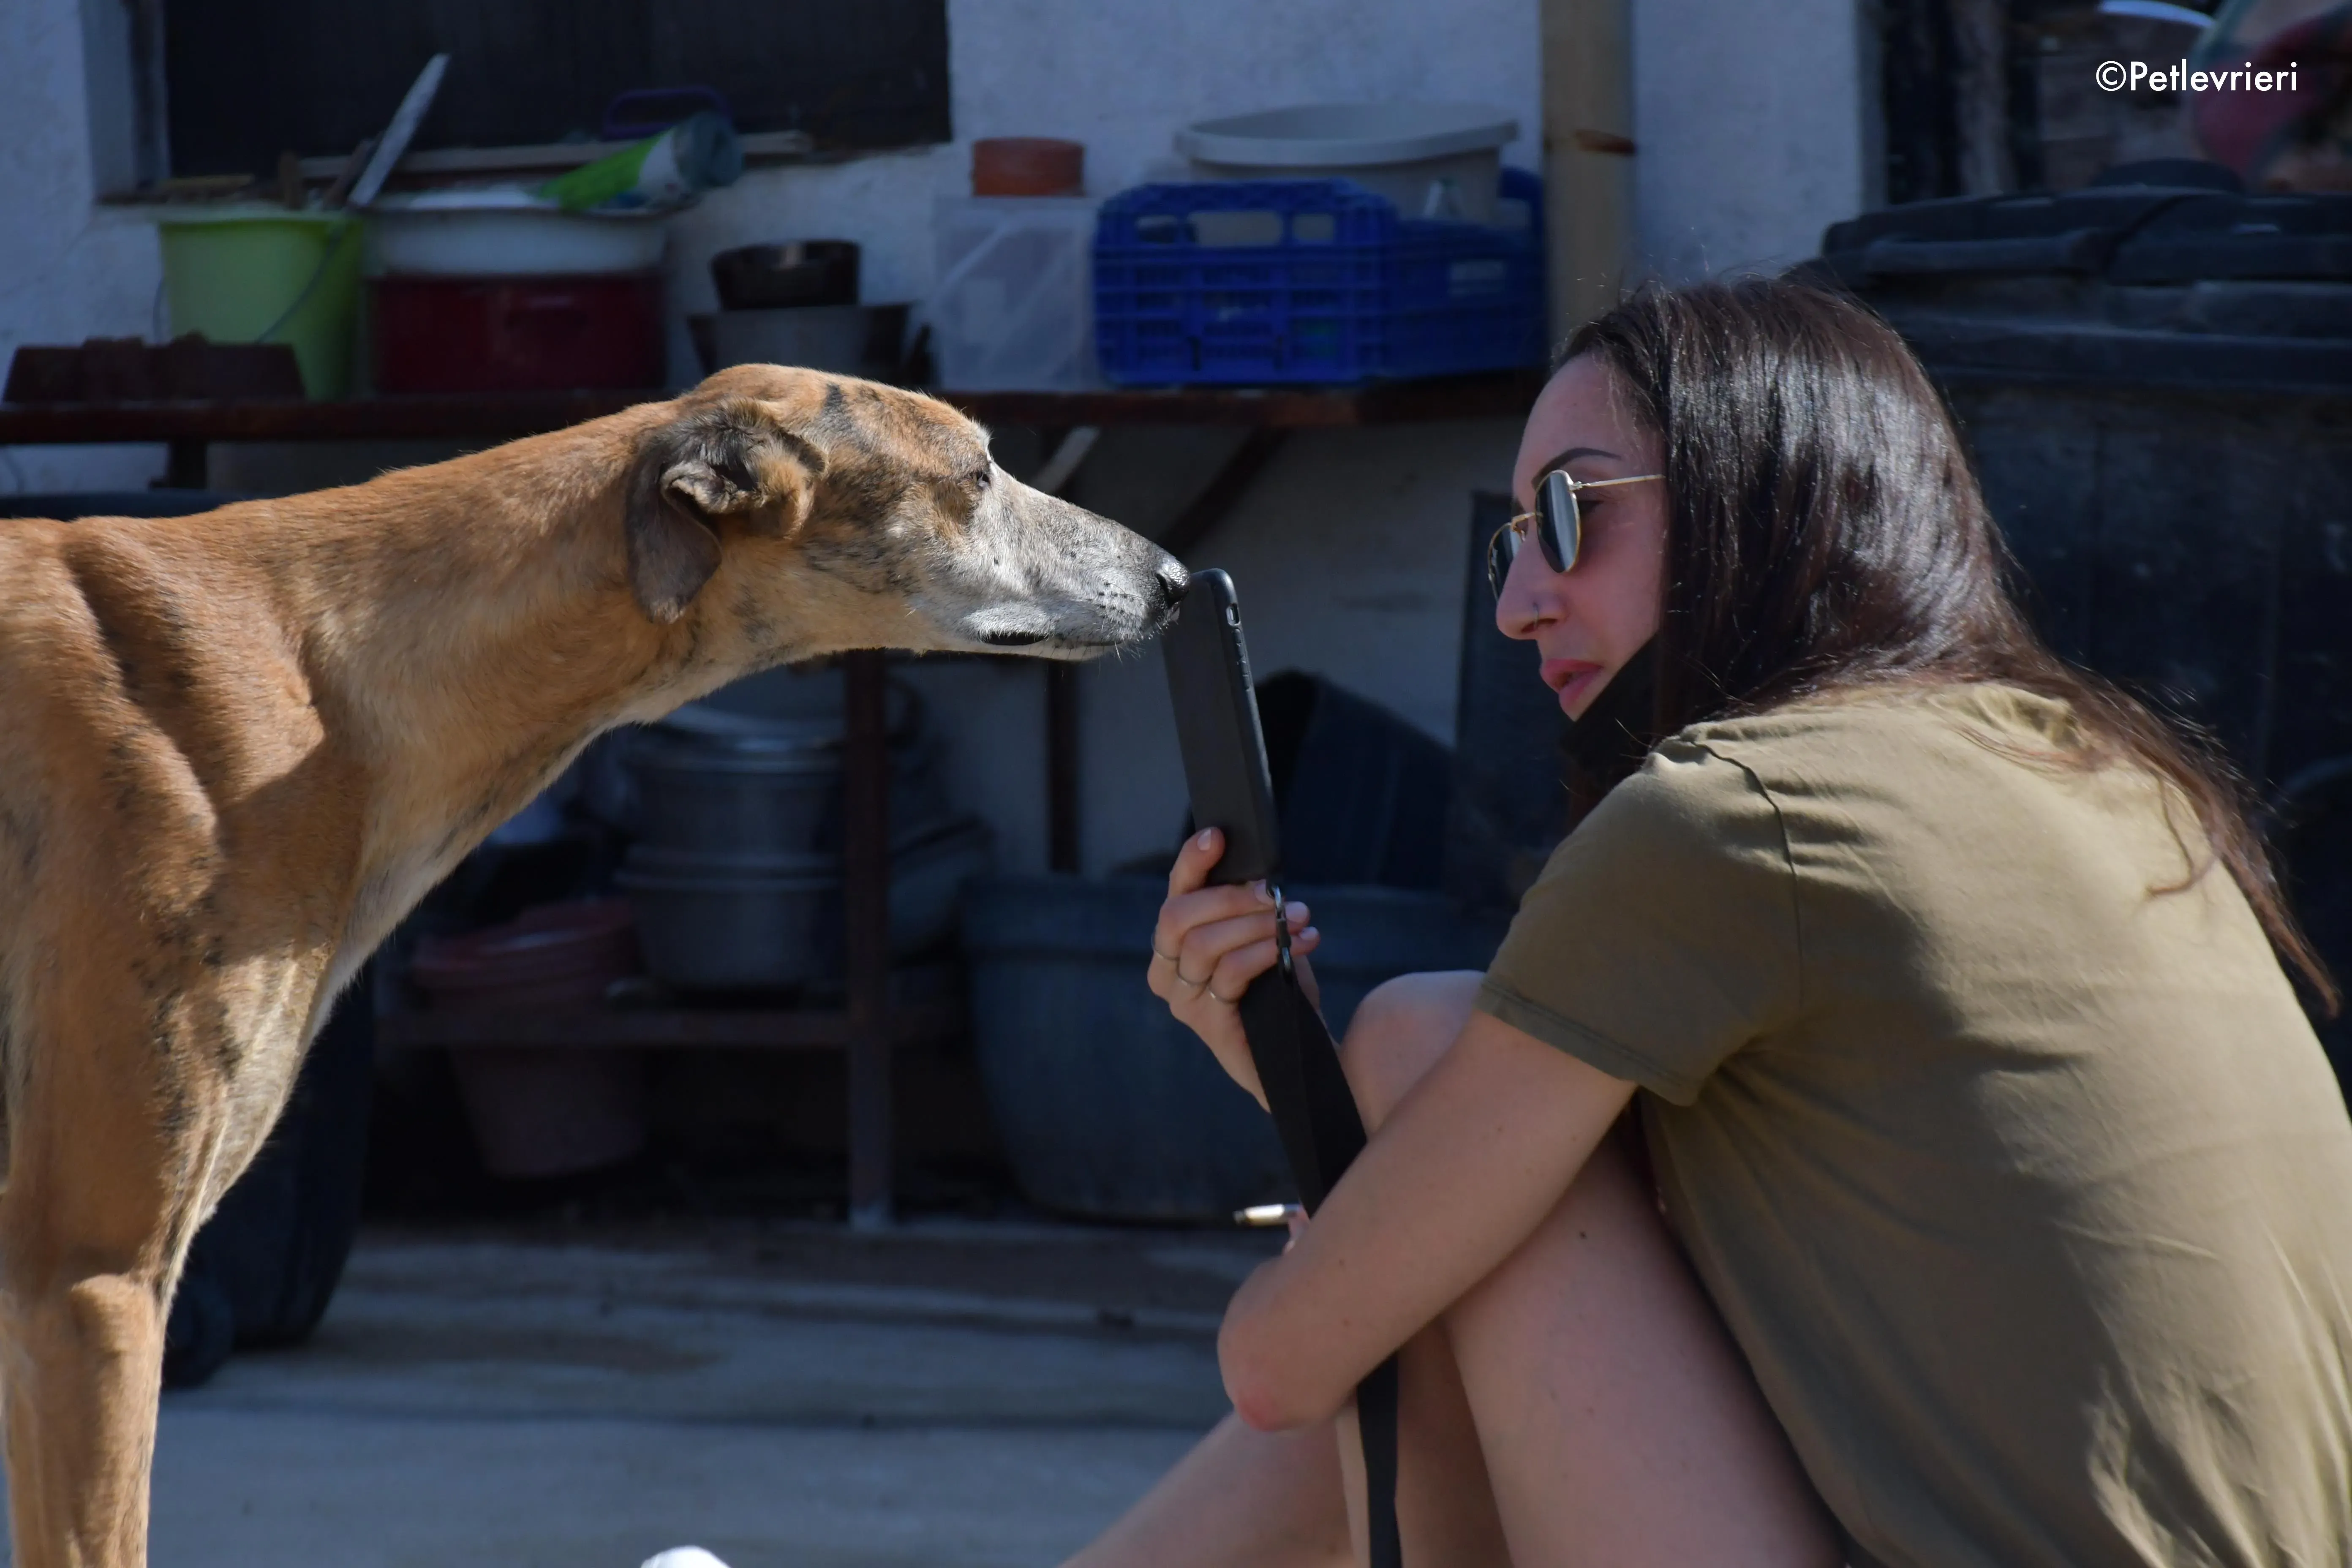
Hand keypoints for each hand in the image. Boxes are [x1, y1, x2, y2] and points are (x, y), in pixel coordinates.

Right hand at [1147, 827, 1321, 1107]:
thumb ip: (1249, 909)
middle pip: (1179, 916)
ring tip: (1298, 921)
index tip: (1217, 836)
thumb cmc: (1278, 989)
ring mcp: (1184, 1001)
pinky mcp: (1208, 1024)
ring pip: (1205, 944)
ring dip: (1257, 925)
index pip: (1174, 894)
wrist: (1300, 1051)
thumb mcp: (1263, 939)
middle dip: (1231, 897)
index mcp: (1174, 944)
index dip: (1191, 861)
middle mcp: (1168, 971)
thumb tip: (1258, 875)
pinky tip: (1297, 946)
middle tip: (1276, 896)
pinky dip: (1265, 952)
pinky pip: (1230, 974)